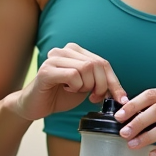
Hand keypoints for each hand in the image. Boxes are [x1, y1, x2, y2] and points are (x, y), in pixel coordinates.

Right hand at [13, 43, 127, 120]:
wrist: (34, 105)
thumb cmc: (59, 95)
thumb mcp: (85, 88)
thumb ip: (100, 83)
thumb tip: (121, 94)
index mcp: (75, 51)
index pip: (103, 63)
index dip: (114, 82)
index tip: (121, 99)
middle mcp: (65, 50)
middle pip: (97, 64)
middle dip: (101, 86)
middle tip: (94, 97)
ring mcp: (54, 58)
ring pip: (86, 68)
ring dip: (86, 86)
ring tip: (76, 91)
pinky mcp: (46, 70)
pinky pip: (73, 75)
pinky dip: (75, 86)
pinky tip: (66, 89)